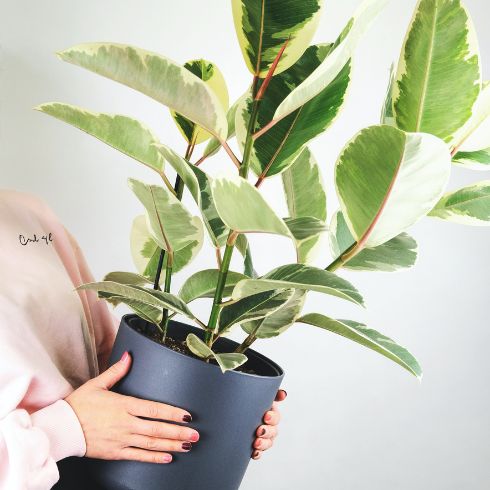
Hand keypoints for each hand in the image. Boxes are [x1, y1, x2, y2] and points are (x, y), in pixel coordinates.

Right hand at [65, 352, 198, 463]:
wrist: (62, 428)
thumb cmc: (78, 405)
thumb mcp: (98, 384)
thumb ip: (116, 371)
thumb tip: (128, 356)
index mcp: (124, 404)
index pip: (154, 409)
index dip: (172, 413)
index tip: (187, 415)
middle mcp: (125, 423)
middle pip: (157, 428)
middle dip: (178, 432)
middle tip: (194, 434)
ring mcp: (121, 439)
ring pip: (151, 443)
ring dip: (171, 445)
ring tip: (186, 445)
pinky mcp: (115, 452)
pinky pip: (138, 456)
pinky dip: (153, 457)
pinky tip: (166, 458)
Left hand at [252, 389, 286, 459]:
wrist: (235, 411)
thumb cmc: (250, 401)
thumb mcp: (259, 395)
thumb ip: (272, 393)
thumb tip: (283, 394)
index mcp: (270, 413)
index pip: (276, 417)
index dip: (273, 418)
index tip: (266, 416)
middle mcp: (269, 425)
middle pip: (273, 431)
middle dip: (267, 431)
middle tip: (259, 430)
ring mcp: (263, 437)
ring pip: (268, 443)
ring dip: (264, 444)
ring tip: (256, 443)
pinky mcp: (256, 446)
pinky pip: (259, 452)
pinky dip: (258, 453)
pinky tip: (254, 453)